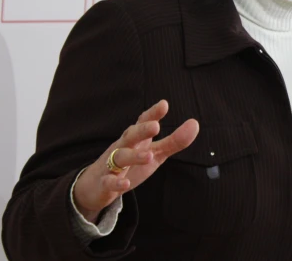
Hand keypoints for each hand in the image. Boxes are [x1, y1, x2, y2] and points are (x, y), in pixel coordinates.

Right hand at [72, 100, 198, 222]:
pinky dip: (116, 182)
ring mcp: (111, 164)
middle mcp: (122, 147)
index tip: (164, 105)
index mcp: (136, 138)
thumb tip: (195, 123)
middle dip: (141, 130)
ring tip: (149, 156)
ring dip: (134, 156)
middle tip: (156, 126)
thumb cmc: (131, 165)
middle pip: (130, 135)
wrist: (97, 186)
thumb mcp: (155, 153)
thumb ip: (174, 141)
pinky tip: (126, 183)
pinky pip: (109, 181)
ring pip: (120, 157)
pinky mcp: (105, 182)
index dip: (152, 114)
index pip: (142, 122)